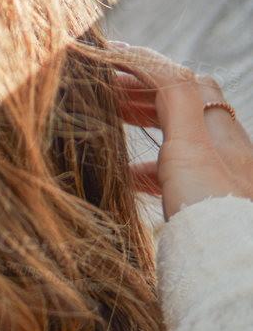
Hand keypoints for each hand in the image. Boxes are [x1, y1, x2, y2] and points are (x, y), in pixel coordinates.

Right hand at [106, 41, 252, 219]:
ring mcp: (217, 180)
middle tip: (100, 90)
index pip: (180, 80)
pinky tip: (127, 178)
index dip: (143, 63)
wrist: (232, 273)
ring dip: (143, 125)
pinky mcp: (207, 209)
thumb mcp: (190, 148)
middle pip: (181, 105)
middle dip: (140, 91)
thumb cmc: (213, 214)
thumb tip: (150, 60)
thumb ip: (175, 100)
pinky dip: (148, 166)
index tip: (106, 57)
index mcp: (218, 131)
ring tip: (107, 126)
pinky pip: (175, 176)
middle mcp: (223, 151)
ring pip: (177, 138)